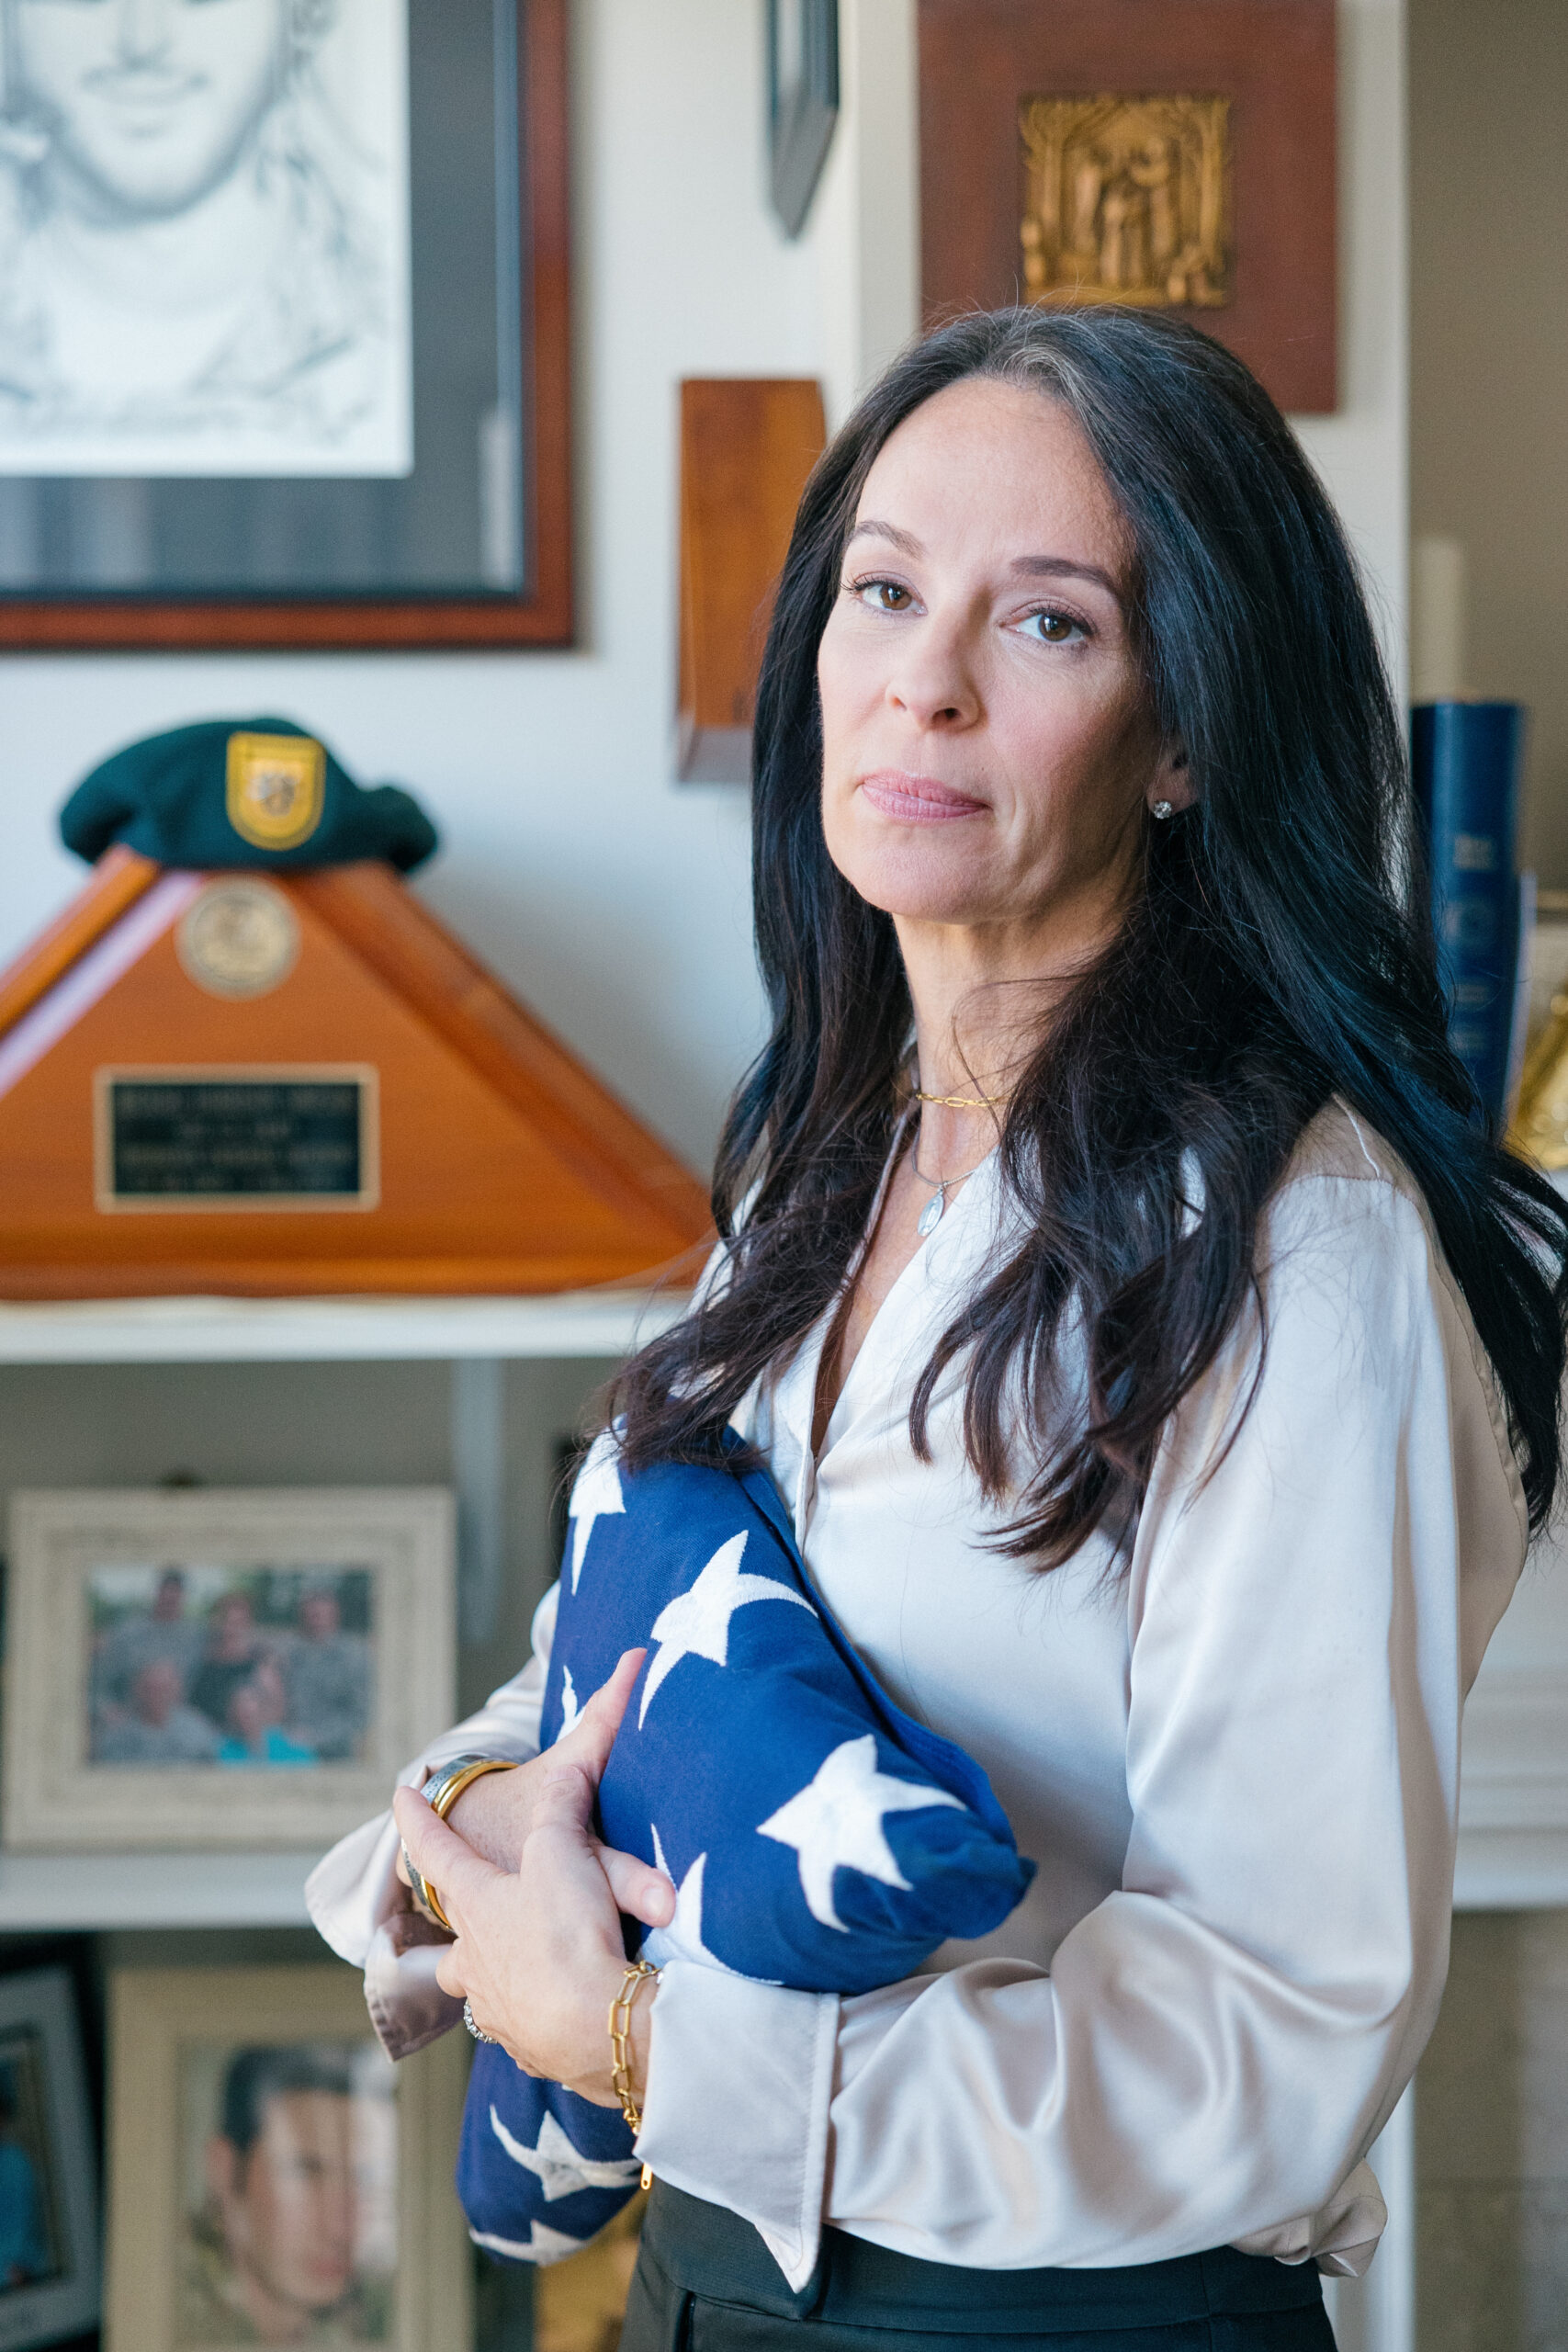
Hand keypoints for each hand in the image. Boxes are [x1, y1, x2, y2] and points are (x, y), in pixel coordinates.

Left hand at [391, 1655, 673, 2105]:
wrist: (596, 2027)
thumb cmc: (567, 1934)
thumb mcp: (564, 1850)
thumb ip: (564, 1805)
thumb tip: (570, 1767)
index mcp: (478, 1906)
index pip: (436, 1853)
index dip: (418, 1821)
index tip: (399, 1796)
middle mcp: (477, 1961)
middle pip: (452, 1943)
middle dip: (457, 1927)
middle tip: (468, 1917)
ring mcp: (502, 2010)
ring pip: (484, 1991)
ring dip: (496, 1978)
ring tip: (520, 1975)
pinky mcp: (535, 2047)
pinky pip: (527, 2025)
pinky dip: (538, 2013)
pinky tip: (559, 2014)